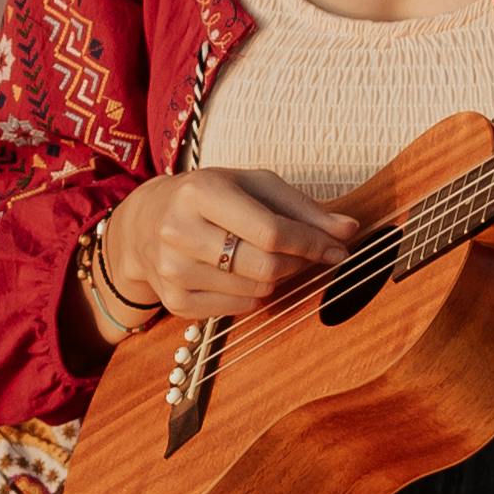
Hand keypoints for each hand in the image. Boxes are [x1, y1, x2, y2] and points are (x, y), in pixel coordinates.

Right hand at [94, 163, 362, 325]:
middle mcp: (180, 231)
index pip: (272, 231)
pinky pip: (238, 309)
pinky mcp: (175, 302)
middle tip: (310, 255)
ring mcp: (174, 271)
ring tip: (272, 259)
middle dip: (300, 263)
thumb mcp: (252, 185)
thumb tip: (348, 230)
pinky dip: (255, 295)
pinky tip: (245, 275)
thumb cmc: (208, 197)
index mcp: (200, 192)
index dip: (314, 244)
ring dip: (278, 279)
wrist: (145, 223)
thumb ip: (302, 207)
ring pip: (256, 291)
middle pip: (267, 266)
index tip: (339, 248)